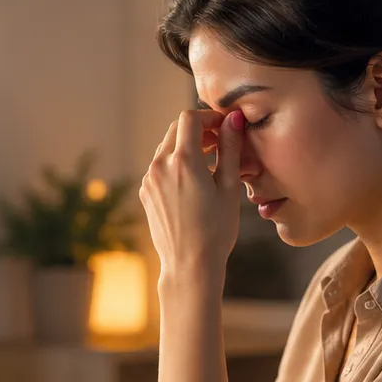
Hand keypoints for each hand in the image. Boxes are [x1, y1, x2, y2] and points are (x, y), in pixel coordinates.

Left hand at [140, 108, 244, 290]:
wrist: (190, 265)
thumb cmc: (216, 230)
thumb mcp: (229, 187)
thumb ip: (230, 148)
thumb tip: (234, 120)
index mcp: (183, 161)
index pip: (190, 118)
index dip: (209, 116)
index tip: (224, 126)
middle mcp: (161, 166)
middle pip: (177, 129)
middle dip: (199, 129)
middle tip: (220, 141)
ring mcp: (150, 180)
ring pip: (167, 147)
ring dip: (187, 146)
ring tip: (210, 161)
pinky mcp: (146, 192)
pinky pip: (160, 166)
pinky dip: (176, 163)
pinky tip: (194, 180)